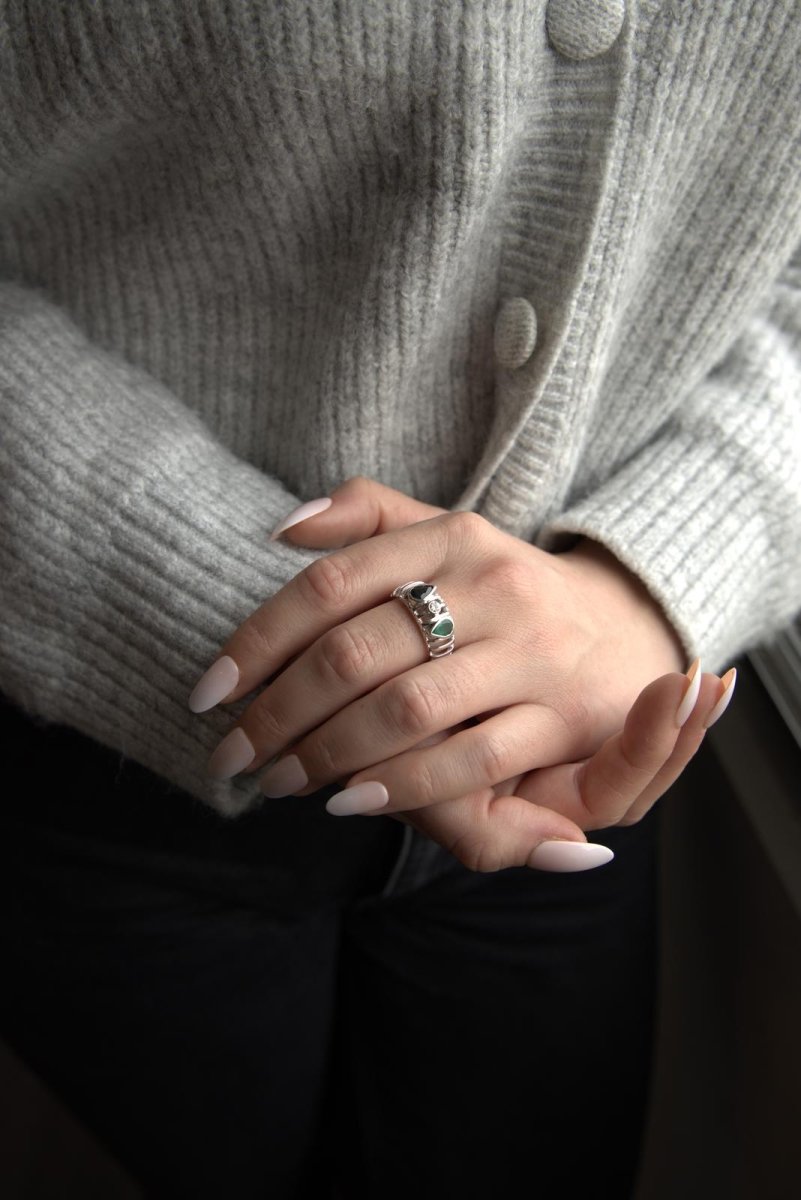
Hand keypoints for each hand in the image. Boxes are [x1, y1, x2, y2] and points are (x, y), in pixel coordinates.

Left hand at [189, 477, 734, 868]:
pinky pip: (471, 757)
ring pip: (406, 707)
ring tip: (282, 781)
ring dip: (328, 754)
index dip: (257, 641)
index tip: (210, 692)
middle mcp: (492, 585)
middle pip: (355, 652)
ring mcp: (532, 650)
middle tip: (233, 753)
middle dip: (279, 712)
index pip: (330, 585)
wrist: (628, 626)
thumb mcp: (447, 535)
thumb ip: (369, 517)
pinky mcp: (566, 713)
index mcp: (452, 536)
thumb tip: (283, 529)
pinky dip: (403, 784)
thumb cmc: (506, 590)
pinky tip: (354, 800)